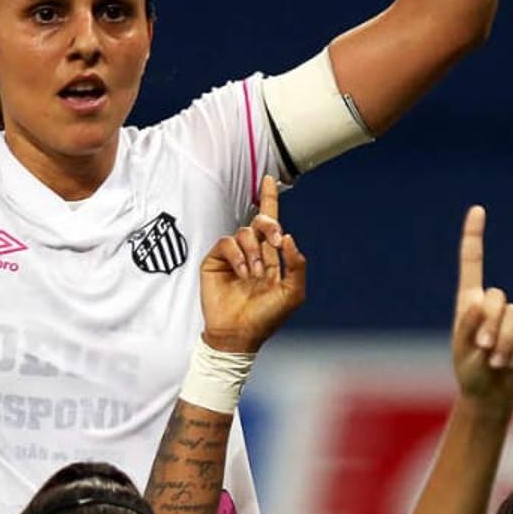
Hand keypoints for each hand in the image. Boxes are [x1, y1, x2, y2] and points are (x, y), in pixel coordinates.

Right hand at [199, 175, 306, 352]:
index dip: (269, 199)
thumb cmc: (266, 317)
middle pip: (259, 221)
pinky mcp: (215, 261)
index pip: (270, 223)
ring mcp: (233, 256)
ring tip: (256, 274)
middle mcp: (252, 253)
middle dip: (269, 225)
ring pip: (244, 233)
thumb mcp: (292, 293)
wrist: (239, 334)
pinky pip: (227, 243)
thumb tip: (289, 238)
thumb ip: (297, 265)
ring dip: (254, 251)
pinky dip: (238, 256)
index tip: (269, 179)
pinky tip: (243, 272)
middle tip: (276, 241)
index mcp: (271, 257)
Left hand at [451, 206, 512, 405]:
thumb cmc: (469, 371)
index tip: (478, 209)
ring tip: (496, 361)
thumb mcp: (461, 350)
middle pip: (497, 297)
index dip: (475, 236)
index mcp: (469, 303)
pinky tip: (511, 361)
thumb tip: (479, 301)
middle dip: (490, 325)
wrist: (490, 394)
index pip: (473, 263)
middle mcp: (492, 305)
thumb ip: (468, 325)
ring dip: (504, 342)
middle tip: (484, 349)